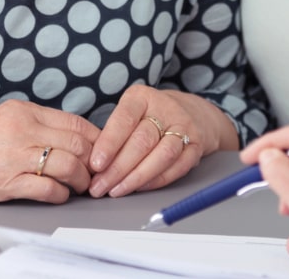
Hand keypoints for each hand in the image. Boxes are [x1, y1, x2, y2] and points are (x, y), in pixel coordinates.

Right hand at [0, 100, 99, 203]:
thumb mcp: (2, 120)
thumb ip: (33, 125)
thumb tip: (68, 138)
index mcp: (23, 111)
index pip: (75, 122)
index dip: (96, 140)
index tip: (100, 151)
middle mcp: (22, 129)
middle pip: (78, 144)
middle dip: (93, 162)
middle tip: (94, 173)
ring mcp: (14, 156)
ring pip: (68, 165)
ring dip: (80, 180)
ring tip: (78, 187)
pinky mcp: (5, 182)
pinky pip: (47, 189)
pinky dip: (60, 195)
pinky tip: (57, 195)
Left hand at [87, 84, 235, 196]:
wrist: (192, 113)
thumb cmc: (149, 116)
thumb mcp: (130, 113)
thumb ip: (113, 133)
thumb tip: (92, 166)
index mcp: (142, 97)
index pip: (124, 119)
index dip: (109, 143)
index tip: (95, 164)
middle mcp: (165, 108)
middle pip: (142, 141)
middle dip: (118, 168)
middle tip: (99, 186)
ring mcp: (184, 127)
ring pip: (161, 155)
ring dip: (136, 178)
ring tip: (116, 191)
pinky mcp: (196, 146)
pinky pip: (177, 168)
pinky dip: (156, 181)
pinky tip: (139, 189)